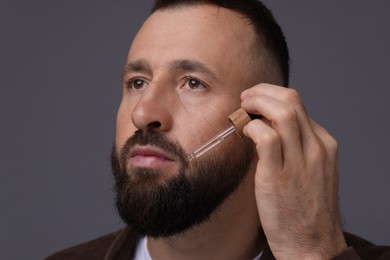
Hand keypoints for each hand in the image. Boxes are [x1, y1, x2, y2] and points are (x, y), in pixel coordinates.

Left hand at [241, 83, 346, 258]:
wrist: (312, 245)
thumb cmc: (304, 209)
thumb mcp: (308, 172)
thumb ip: (292, 149)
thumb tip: (263, 129)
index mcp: (324, 145)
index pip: (298, 106)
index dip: (272, 98)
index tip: (256, 102)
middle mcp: (316, 148)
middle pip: (292, 100)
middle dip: (263, 91)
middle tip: (246, 98)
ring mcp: (300, 161)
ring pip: (283, 112)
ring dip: (257, 103)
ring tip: (243, 109)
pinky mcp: (279, 176)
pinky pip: (267, 137)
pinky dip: (252, 127)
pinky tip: (244, 132)